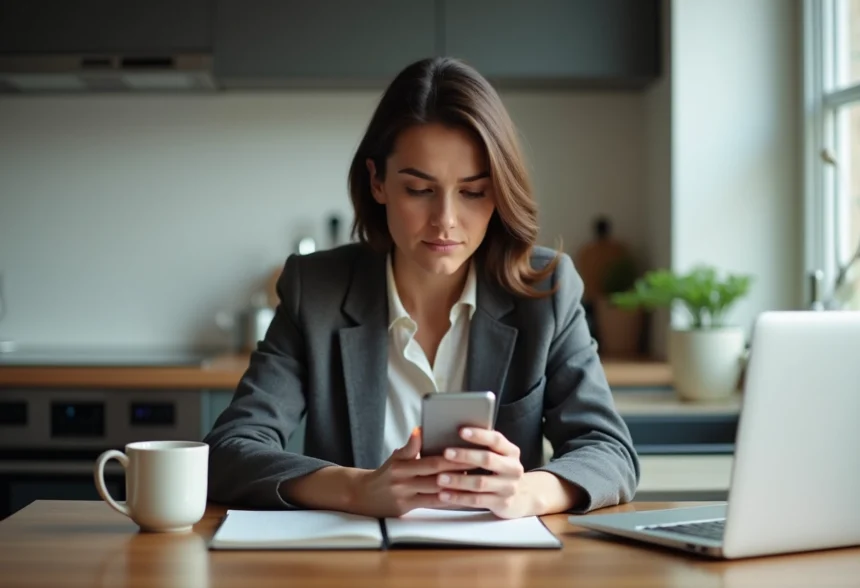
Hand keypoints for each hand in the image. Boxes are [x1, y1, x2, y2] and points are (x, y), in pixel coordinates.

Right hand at [350, 428, 470, 517]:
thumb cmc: (386, 475)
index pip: (427, 454)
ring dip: (456, 483)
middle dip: (458, 465)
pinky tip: (462, 495)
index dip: (447, 453)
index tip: (464, 447)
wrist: (364, 496)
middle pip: (434, 470)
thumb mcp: (395, 458)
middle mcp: (402, 477)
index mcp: (401, 462)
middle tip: (478, 460)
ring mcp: (404, 493)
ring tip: (475, 478)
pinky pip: (432, 503)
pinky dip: (448, 499)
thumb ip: (410, 447)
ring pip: (436, 488)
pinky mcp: (407, 508)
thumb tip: (420, 429)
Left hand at [436, 428, 535, 518]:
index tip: (461, 431)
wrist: (519, 496)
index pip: (496, 439)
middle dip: (465, 456)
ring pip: (480, 483)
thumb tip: (453, 434)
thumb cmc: (499, 470)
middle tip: (446, 453)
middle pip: (488, 459)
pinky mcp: (502, 504)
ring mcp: (509, 487)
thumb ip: (483, 447)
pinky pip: (477, 500)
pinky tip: (443, 495)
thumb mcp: (498, 456)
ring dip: (458, 480)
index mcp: (511, 452)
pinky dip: (458, 497)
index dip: (479, 435)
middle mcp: (513, 469)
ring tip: (440, 478)